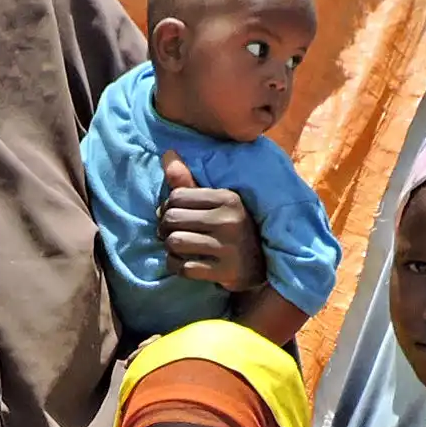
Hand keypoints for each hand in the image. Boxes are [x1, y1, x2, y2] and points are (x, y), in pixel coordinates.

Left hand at [158, 152, 266, 291]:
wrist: (261, 265)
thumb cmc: (232, 228)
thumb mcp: (217, 202)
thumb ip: (189, 180)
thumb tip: (167, 154)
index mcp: (228, 199)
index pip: (177, 196)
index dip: (167, 206)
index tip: (173, 215)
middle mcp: (230, 221)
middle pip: (172, 219)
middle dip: (164, 228)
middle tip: (169, 233)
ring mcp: (228, 248)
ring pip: (175, 242)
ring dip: (170, 248)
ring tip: (177, 247)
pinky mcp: (225, 272)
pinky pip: (184, 267)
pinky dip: (176, 265)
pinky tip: (184, 262)